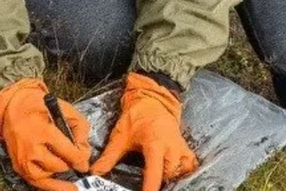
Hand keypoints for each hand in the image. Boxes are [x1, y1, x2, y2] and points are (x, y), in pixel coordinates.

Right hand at [0, 78, 91, 190]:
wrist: (12, 108)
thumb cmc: (39, 107)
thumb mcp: (64, 109)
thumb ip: (80, 128)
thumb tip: (84, 152)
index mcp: (44, 131)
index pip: (69, 153)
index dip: (81, 159)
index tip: (85, 162)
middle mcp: (32, 147)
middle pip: (60, 166)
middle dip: (70, 163)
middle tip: (73, 157)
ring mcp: (24, 159)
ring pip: (50, 175)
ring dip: (59, 169)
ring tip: (62, 160)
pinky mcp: (19, 166)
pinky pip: (38, 182)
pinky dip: (51, 185)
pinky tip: (64, 187)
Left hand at [90, 73, 198, 190]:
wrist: (151, 103)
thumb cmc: (135, 119)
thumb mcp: (120, 137)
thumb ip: (109, 156)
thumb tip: (96, 171)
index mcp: (154, 143)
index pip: (155, 171)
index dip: (151, 186)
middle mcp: (171, 147)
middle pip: (169, 173)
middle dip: (160, 181)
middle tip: (147, 182)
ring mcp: (180, 147)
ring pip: (180, 170)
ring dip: (170, 176)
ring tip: (157, 176)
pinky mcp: (185, 148)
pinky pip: (189, 165)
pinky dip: (182, 171)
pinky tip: (171, 172)